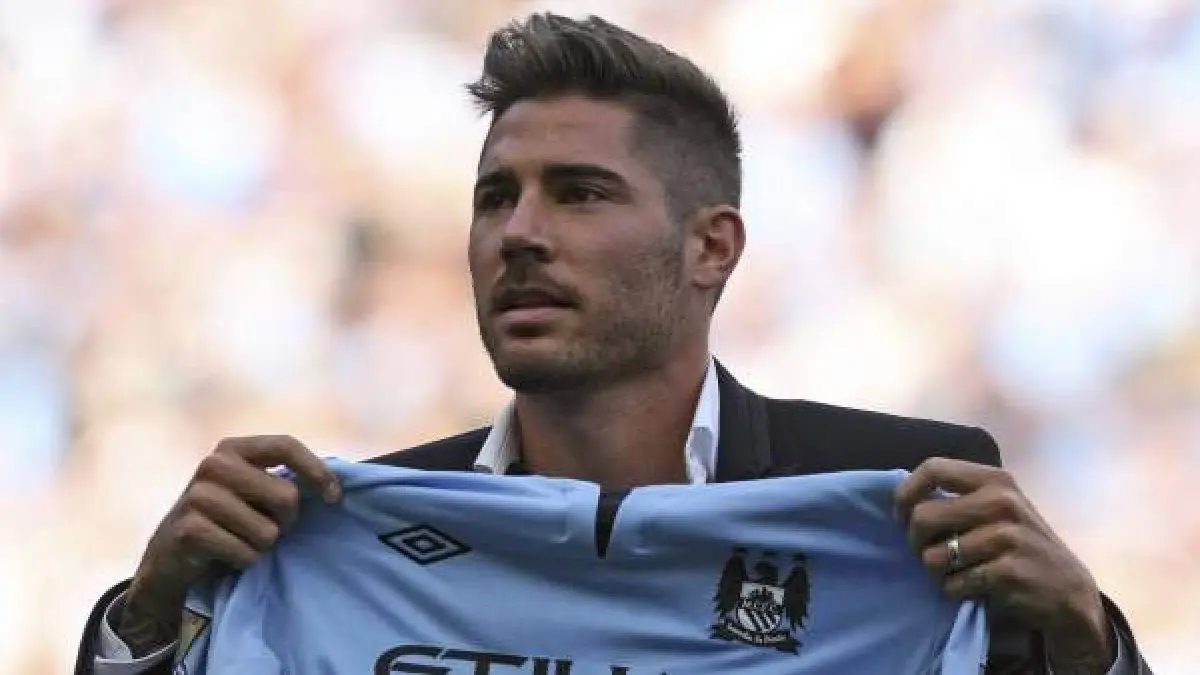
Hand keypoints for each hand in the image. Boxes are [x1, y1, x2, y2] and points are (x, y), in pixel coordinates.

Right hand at [118, 435, 339, 655]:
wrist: (172, 556)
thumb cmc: (227, 520)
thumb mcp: (253, 490)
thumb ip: (284, 479)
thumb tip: (334, 485)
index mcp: (235, 448)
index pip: (285, 445)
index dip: (316, 470)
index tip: (334, 498)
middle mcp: (214, 464)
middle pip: (286, 495)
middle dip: (286, 521)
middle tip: (267, 528)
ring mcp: (197, 495)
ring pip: (267, 531)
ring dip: (262, 545)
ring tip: (241, 541)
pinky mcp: (188, 529)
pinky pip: (245, 552)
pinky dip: (243, 560)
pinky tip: (226, 555)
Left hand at [894, 458, 1114, 672]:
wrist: (1067, 589)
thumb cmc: (1019, 545)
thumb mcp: (998, 508)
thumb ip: (960, 497)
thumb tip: (904, 500)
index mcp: (994, 480)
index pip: (932, 468)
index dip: (906, 493)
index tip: (901, 516)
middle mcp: (1001, 501)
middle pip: (923, 517)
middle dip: (915, 542)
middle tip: (928, 554)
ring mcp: (1006, 537)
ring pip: (933, 557)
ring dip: (937, 572)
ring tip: (957, 573)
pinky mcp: (1008, 572)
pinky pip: (953, 584)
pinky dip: (955, 591)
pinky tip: (975, 589)